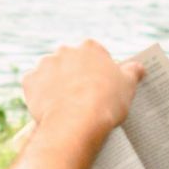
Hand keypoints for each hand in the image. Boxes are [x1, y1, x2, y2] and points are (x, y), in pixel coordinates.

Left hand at [21, 40, 145, 133]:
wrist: (77, 121)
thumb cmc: (106, 102)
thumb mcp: (127, 86)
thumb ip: (133, 72)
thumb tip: (138, 66)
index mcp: (90, 47)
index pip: (95, 56)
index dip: (98, 72)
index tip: (100, 87)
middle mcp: (65, 50)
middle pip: (70, 62)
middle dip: (74, 76)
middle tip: (82, 97)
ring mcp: (45, 64)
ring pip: (50, 73)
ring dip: (55, 84)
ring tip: (64, 105)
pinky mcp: (30, 80)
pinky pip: (34, 86)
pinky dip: (39, 95)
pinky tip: (49, 108)